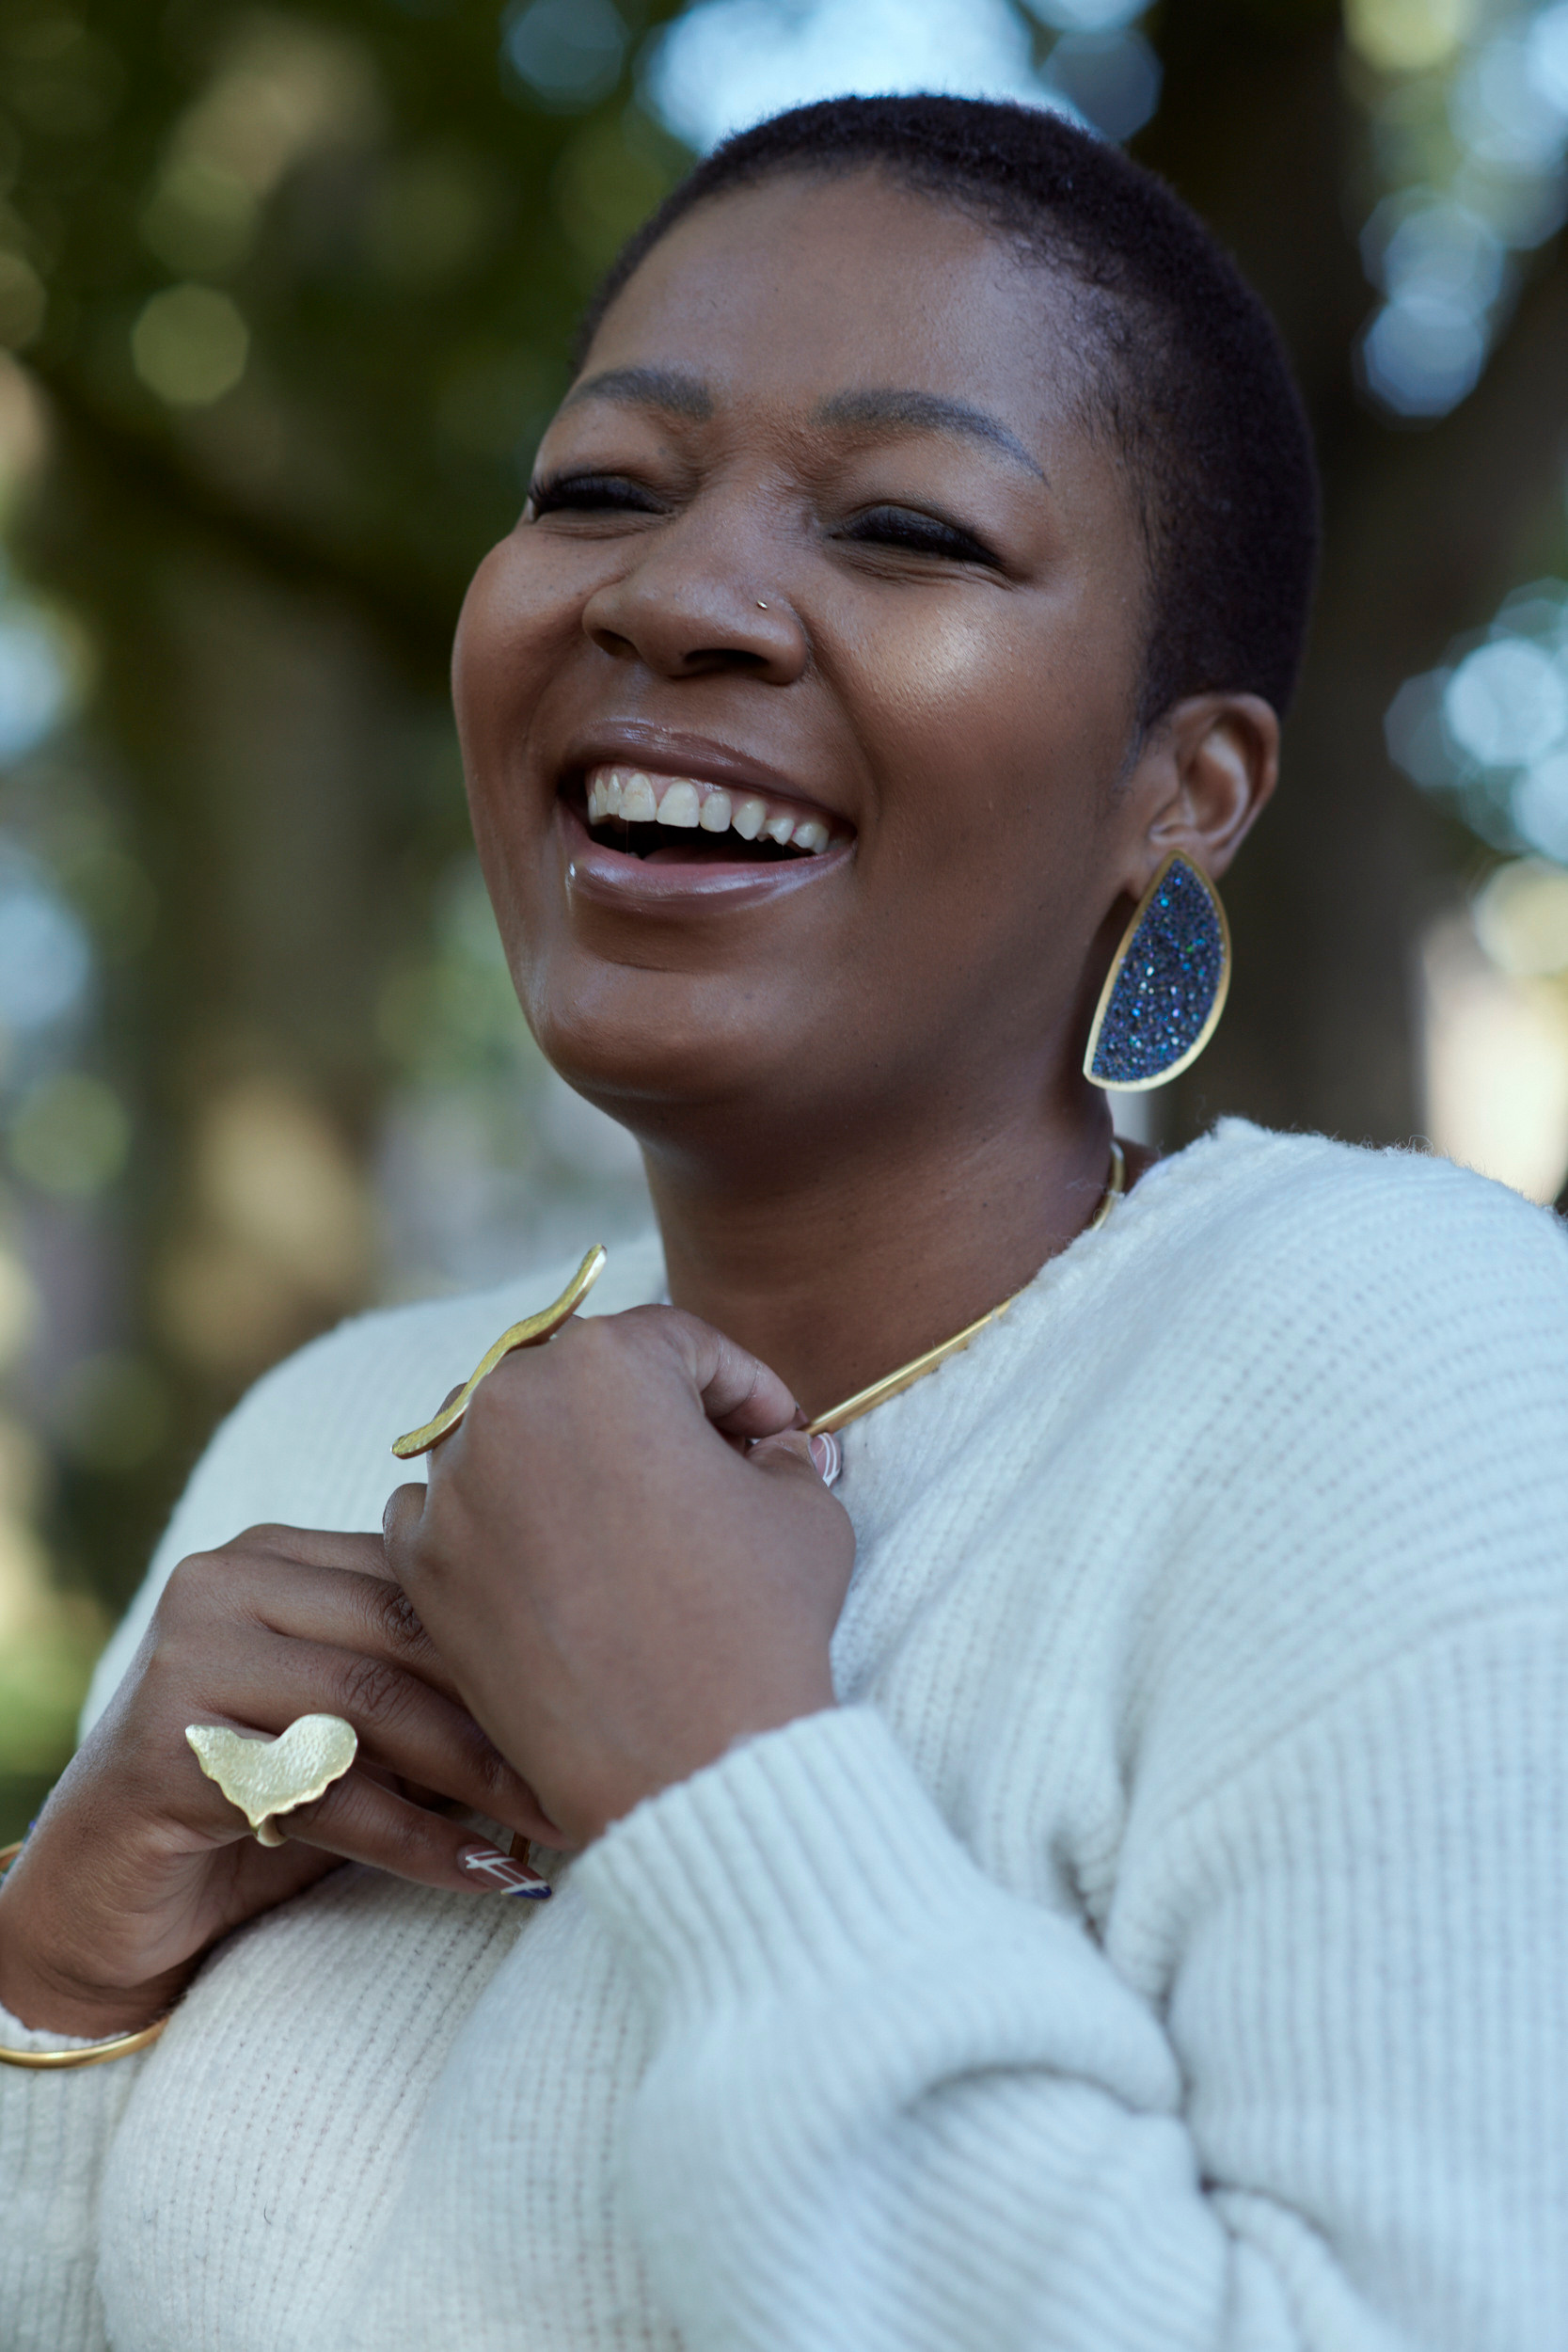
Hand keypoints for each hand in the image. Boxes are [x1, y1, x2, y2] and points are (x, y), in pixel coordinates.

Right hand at [0, 1527, 558, 2037]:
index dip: (515, 1639)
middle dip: (509, 1707)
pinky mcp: (163, 1745)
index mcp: (278, 1552)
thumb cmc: (255, 1807)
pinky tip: (486, 1876)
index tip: (609, 1693)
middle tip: (600, 1767)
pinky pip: (324, 1790)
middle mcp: (225, 1579)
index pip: (422, 1576)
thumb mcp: (352, 1730)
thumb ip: (428, 1691)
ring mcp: (186, 1653)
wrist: (104, 1901)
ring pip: (371, 1703)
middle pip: (404, 1630)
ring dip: (479, 1776)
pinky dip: (417, 1840)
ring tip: (558, 1825)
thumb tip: (578, 1690)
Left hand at [383, 1307, 855, 1845]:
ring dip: (562, 1457)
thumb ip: (780, 1452)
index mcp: (607, 1363)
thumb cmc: (756, 1625)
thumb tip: (771, 1446)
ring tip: (625, 1514)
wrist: (686, 1764)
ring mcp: (452, 1485)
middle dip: (648, 1413)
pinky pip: (447, 1506)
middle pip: (584, 1376)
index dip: (740, 1387)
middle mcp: (510, 1403)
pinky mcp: (422, 1563)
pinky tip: (554, 1558)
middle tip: (705, 1467)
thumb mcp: (804, 1510)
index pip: (680, 1343)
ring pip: (505, 1431)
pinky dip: (493, 1518)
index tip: (769, 1435)